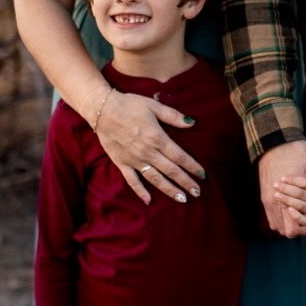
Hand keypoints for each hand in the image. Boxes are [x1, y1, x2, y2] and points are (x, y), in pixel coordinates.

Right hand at [93, 86, 205, 206]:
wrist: (102, 109)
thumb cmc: (130, 105)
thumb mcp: (154, 106)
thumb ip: (173, 116)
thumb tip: (191, 123)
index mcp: (157, 137)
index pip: (179, 156)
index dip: (192, 166)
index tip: (202, 175)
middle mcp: (147, 152)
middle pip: (171, 171)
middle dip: (185, 182)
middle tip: (197, 192)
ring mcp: (134, 159)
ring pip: (155, 178)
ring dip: (169, 189)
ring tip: (182, 199)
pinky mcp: (122, 163)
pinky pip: (132, 180)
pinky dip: (140, 191)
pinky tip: (148, 201)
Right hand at [258, 141, 305, 237]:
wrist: (275, 140)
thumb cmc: (298, 153)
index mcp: (287, 197)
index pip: (294, 230)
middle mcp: (274, 203)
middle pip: (287, 232)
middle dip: (300, 226)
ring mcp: (268, 201)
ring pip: (278, 226)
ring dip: (291, 221)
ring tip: (303, 208)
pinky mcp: (265, 196)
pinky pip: (272, 217)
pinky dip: (283, 216)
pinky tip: (293, 204)